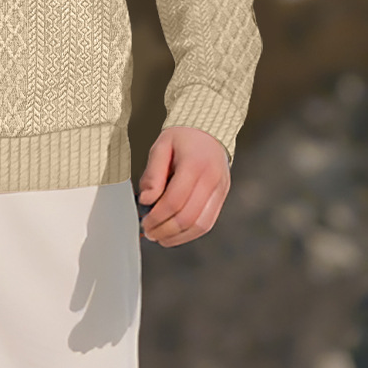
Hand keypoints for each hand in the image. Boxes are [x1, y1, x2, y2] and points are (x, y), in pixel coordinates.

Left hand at [136, 126, 229, 247]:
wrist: (208, 129)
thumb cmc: (183, 138)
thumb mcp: (160, 147)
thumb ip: (152, 174)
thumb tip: (146, 200)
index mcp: (195, 164)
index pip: (174, 201)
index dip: (157, 217)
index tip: (144, 223)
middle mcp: (212, 178)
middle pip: (188, 217)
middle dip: (165, 231)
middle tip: (150, 233)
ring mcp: (220, 189)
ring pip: (201, 225)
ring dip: (178, 237)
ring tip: (161, 238)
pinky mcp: (223, 196)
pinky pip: (209, 222)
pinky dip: (190, 233)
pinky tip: (176, 234)